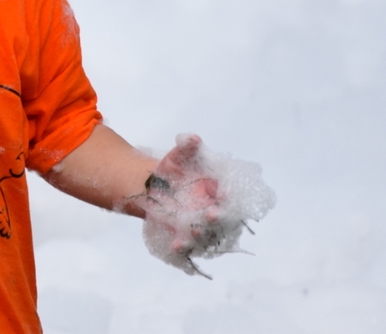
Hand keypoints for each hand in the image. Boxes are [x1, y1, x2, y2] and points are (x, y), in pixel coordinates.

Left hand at [142, 135, 230, 277]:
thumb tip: (191, 138)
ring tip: (193, 230)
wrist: (152, 185)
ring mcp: (202, 226)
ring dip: (202, 235)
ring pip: (208, 236)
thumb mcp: (180, 154)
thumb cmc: (175, 168)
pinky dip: (184, 247)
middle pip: (225, 220)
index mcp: (220, 191)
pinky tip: (175, 245)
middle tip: (210, 214)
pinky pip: (189, 246)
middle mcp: (216, 210)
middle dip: (220, 219)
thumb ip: (188, 145)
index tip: (223, 193)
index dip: (230, 195)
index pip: (233, 196)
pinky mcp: (187, 237)